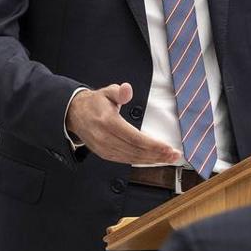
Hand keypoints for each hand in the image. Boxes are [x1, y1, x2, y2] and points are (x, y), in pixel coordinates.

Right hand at [65, 83, 181, 164]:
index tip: (168, 147)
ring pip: (132, 158)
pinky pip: (126, 160)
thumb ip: (119, 92)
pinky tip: (152, 159)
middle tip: (174, 155)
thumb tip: (127, 89)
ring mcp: (104, 149)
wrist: (75, 114)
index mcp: (108, 123)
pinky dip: (141, 161)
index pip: (135, 138)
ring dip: (152, 160)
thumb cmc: (94, 103)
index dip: (153, 145)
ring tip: (168, 158)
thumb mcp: (106, 92)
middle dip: (158, 154)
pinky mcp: (104, 154)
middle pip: (136, 151)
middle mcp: (105, 138)